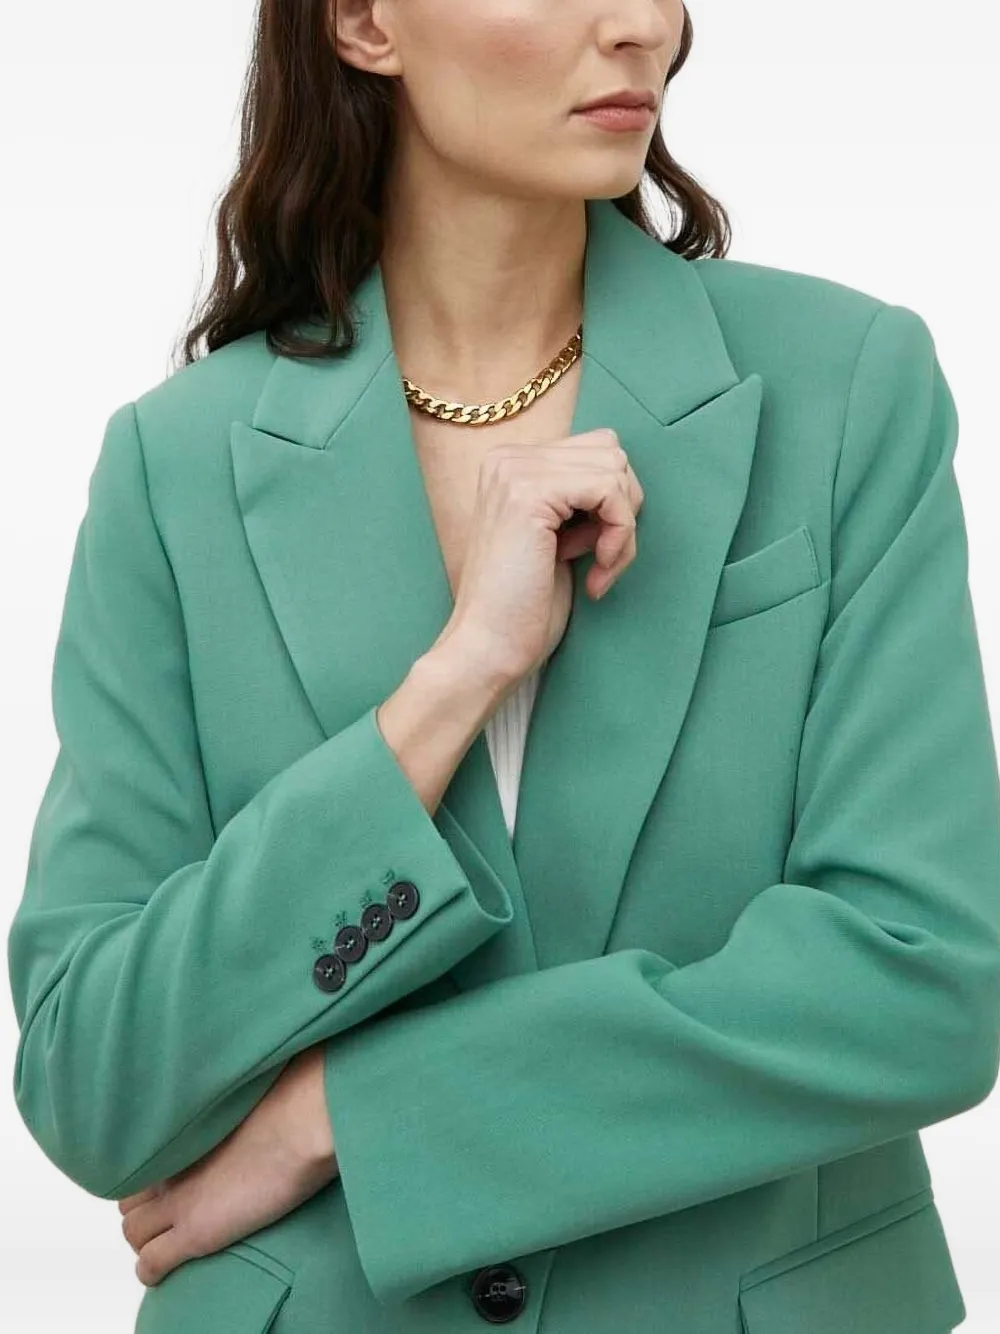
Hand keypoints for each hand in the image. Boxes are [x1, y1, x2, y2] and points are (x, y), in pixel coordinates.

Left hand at [118, 1045, 337, 1285]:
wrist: (300, 1124)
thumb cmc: (290, 1095)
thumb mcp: (246, 1091)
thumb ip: (226, 1100)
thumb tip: (236, 1089)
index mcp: (180, 1129)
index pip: (140, 1161)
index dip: (151, 1176)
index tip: (170, 1180)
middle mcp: (170, 1165)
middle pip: (130, 1198)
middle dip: (144, 1208)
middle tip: (171, 1213)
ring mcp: (178, 1201)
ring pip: (133, 1233)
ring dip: (146, 1239)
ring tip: (168, 1243)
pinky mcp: (194, 1233)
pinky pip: (151, 1264)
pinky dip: (152, 1271)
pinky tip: (164, 1271)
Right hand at [445, 428, 644, 680]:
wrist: (487, 647)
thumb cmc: (524, 607)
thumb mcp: (557, 539)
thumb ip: (579, 503)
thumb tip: (625, 483)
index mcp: (510, 466)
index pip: (595, 450)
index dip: (614, 504)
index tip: (599, 553)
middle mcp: (507, 460)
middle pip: (610, 452)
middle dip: (623, 510)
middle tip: (604, 559)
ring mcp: (515, 472)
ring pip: (615, 469)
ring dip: (623, 527)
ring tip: (599, 567)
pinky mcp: (531, 494)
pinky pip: (610, 491)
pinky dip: (620, 535)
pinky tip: (598, 573)